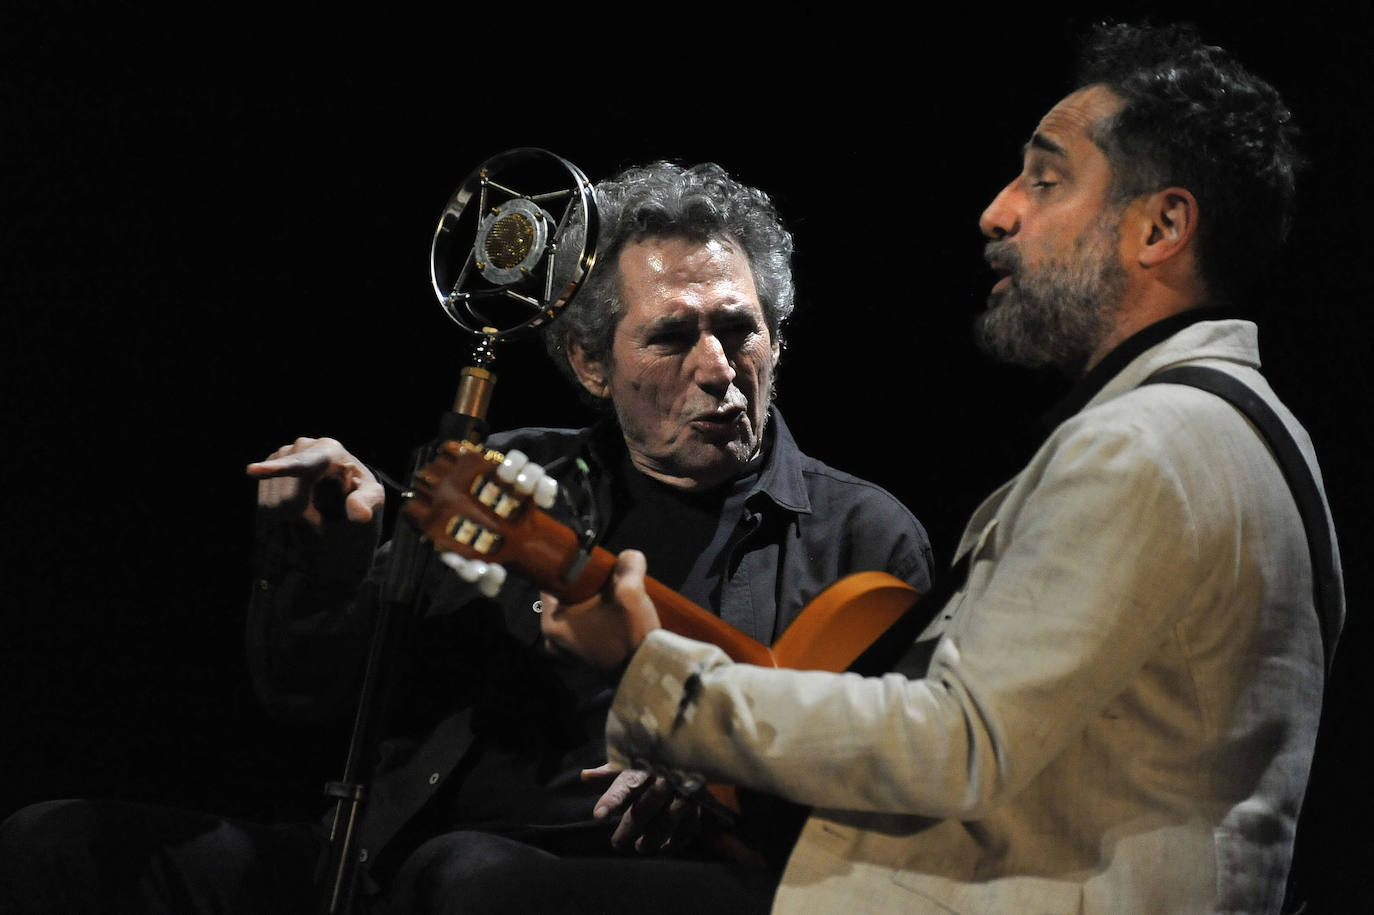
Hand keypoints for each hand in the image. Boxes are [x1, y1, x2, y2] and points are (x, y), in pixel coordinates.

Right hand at [246, 436, 384, 526]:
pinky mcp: (268, 467)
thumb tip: (359, 513)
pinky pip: (264, 502)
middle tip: (323, 522)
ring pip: (271, 503)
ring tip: (313, 512)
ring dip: (292, 519)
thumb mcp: (373, 498)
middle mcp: (301, 445)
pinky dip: (280, 515)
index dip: (277, 470)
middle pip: (287, 496)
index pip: (303, 465)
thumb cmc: (361, 493)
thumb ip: (367, 502)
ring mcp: (281, 454)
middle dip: (304, 518)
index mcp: (329, 450)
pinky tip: (297, 508)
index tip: (251, 471)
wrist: (345, 488)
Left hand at [539, 549, 661, 669]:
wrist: (646, 673)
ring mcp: (567, 653)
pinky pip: (586, 630)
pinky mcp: (583, 660)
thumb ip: (628, 565)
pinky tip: (617, 617)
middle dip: (587, 588)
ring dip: (595, 605)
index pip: (552, 583)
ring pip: (578, 615)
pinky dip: (598, 621)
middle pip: (566, 599)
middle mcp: (553, 640)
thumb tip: (628, 556)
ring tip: (615, 598)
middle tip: (608, 580)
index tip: (589, 563)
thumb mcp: (631, 593)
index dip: (571, 569)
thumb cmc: (630, 636)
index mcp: (552, 623)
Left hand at [583, 763, 700, 854]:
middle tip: (617, 844)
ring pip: (669, 819)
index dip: (612, 800)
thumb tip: (585, 776)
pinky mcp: (701, 802)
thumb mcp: (633, 760)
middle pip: (647, 806)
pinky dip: (676, 841)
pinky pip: (690, 826)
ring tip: (639, 847)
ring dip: (652, 838)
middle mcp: (667, 775)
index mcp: (646, 762)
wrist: (694, 748)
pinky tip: (663, 848)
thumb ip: (611, 772)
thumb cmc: (655, 758)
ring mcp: (687, 789)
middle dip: (630, 829)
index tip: (599, 816)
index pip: (626, 783)